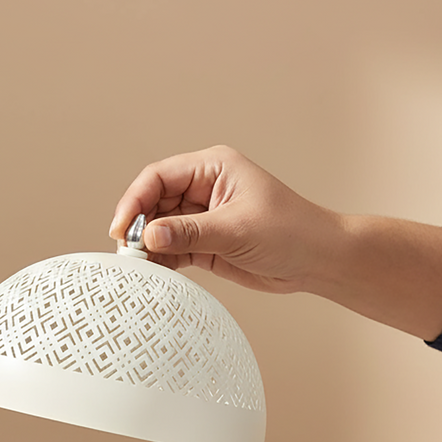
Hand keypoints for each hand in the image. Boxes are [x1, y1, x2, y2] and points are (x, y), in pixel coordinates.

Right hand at [109, 145, 441, 339]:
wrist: (318, 261)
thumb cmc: (291, 233)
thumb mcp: (237, 230)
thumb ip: (190, 233)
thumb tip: (149, 235)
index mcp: (212, 169)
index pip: (159, 177)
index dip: (135, 200)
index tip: (123, 229)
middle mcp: (203, 189)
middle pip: (154, 202)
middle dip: (138, 226)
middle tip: (129, 253)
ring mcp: (203, 218)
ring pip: (160, 228)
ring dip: (147, 246)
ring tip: (139, 266)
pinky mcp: (206, 244)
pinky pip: (172, 249)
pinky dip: (161, 260)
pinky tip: (154, 273)